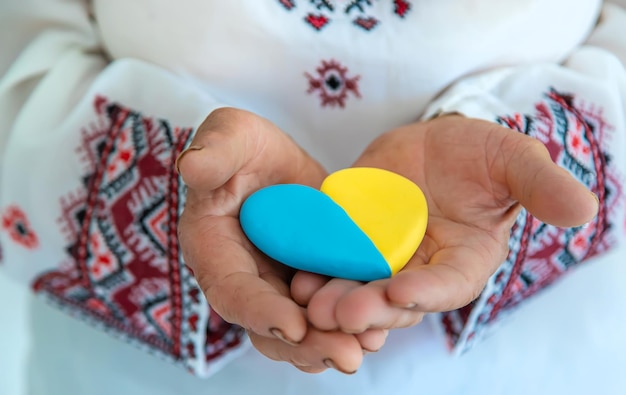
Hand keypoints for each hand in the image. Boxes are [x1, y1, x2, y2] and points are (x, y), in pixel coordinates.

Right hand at [177, 108, 385, 372]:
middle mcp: (244, 279)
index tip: (292, 326)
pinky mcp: (308, 283)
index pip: (231, 290)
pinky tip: (380, 331)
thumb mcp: (230, 136)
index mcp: (215, 250)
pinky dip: (349, 326)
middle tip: (345, 355)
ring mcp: (277, 286)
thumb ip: (214, 151)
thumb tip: (191, 168)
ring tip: (367, 348)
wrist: (271, 161)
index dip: (258, 311)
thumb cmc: (243, 146)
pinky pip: (324, 313)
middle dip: (306, 345)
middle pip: (269, 326)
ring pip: (299, 330)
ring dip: (330, 344)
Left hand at [293, 114, 597, 333]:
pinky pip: (329, 258)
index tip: (402, 292)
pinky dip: (313, 267)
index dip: (427, 292)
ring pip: (356, 286)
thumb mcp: (513, 161)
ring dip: (333, 298)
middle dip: (369, 307)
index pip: (447, 285)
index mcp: (462, 261)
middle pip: (394, 299)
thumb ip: (540, 185)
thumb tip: (583, 211)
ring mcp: (381, 257)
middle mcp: (419, 269)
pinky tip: (294, 273)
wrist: (435, 145)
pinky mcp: (349, 237)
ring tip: (310, 302)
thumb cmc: (481, 156)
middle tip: (341, 313)